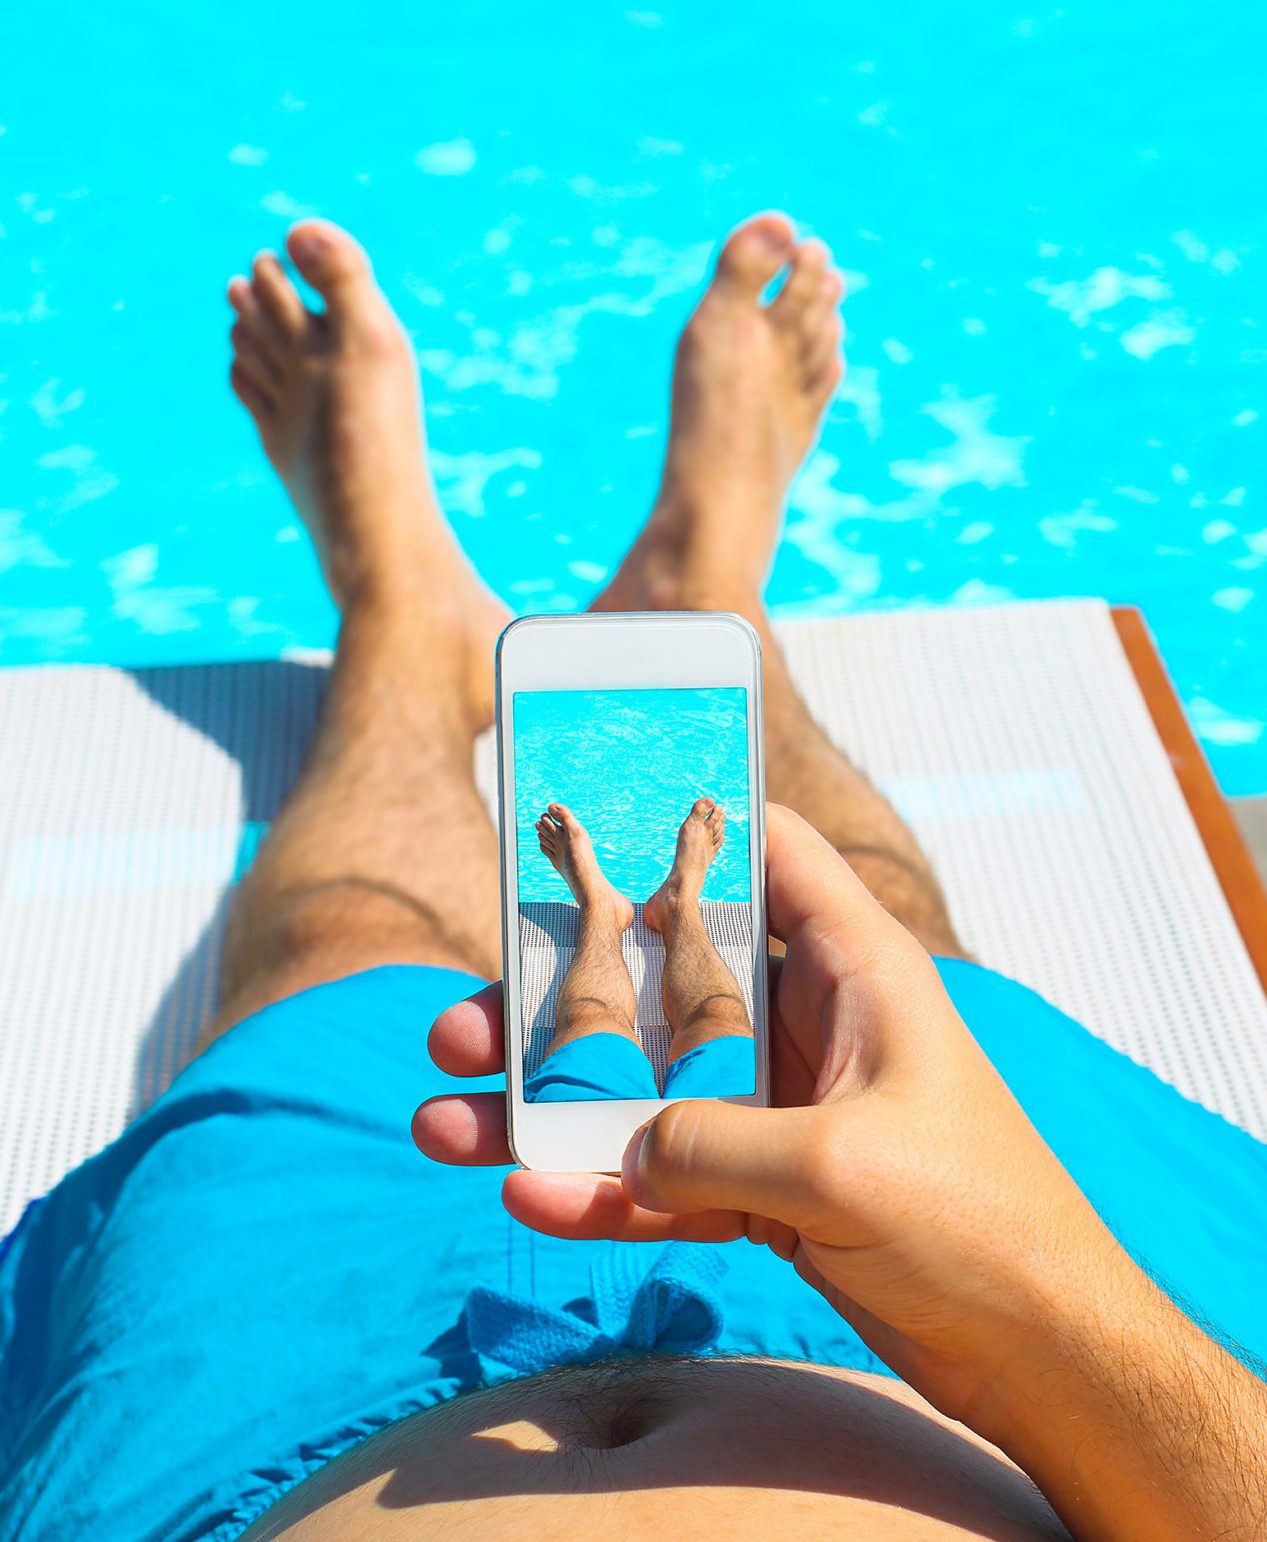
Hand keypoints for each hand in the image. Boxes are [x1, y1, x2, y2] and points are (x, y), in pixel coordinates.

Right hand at [414, 803, 1123, 1420]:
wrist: (1041, 1354)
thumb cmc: (980, 1224)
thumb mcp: (840, 1166)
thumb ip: (711, 1142)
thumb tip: (617, 1146)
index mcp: (855, 968)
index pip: (769, 854)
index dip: (684, 833)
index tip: (587, 841)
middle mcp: (810, 1023)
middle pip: (666, 982)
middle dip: (562, 1002)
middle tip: (465, 1023)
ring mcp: (783, 1108)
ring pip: (646, 1085)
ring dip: (551, 1106)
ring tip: (447, 1125)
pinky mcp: (768, 1187)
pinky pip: (664, 1176)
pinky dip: (601, 1192)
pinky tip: (530, 1201)